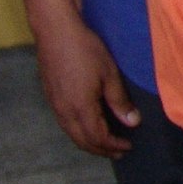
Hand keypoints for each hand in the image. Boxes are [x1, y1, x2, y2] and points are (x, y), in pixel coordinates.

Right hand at [33, 10, 137, 157]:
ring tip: (105, 143)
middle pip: (82, 141)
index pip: (97, 137)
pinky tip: (88, 125)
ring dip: (88, 142)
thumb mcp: (109, 74)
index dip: (113, 145)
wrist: (55, 31)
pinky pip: (64, 123)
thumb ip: (119, 101)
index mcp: (80, 108)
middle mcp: (64, 111)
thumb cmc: (85, 50)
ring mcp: (54, 105)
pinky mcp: (50, 97)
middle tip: (119, 151)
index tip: (128, 145)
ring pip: (71, 133)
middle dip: (101, 150)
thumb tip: (132, 122)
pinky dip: (78, 131)